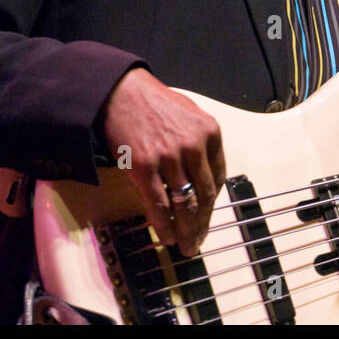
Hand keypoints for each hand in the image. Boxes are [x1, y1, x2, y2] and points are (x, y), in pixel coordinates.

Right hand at [98, 67, 226, 255]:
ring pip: (185, 204)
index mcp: (210, 132)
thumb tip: (203, 174)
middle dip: (204, 222)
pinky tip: (168, 236)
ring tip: (187, 245)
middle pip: (204, 194)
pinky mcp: (145, 168)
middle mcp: (194, 146)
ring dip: (188, 230)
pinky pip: (160, 204)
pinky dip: (166, 224)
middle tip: (200, 240)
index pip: (218, 177)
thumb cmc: (154, 102)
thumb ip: (201, 141)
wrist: (119, 92)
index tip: (208, 214)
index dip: (213, 201)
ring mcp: (170, 158)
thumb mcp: (189, 114)